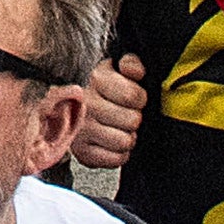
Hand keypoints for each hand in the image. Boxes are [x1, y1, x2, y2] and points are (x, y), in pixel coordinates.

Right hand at [74, 53, 147, 169]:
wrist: (83, 111)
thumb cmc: (110, 92)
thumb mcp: (121, 70)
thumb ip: (132, 64)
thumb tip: (136, 71)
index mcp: (98, 78)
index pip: (133, 95)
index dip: (140, 98)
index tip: (136, 98)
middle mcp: (86, 104)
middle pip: (132, 121)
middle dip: (135, 119)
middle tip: (128, 115)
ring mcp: (83, 129)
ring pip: (125, 142)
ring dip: (128, 137)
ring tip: (121, 129)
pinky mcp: (83, 153)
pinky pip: (116, 159)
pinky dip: (120, 154)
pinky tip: (113, 143)